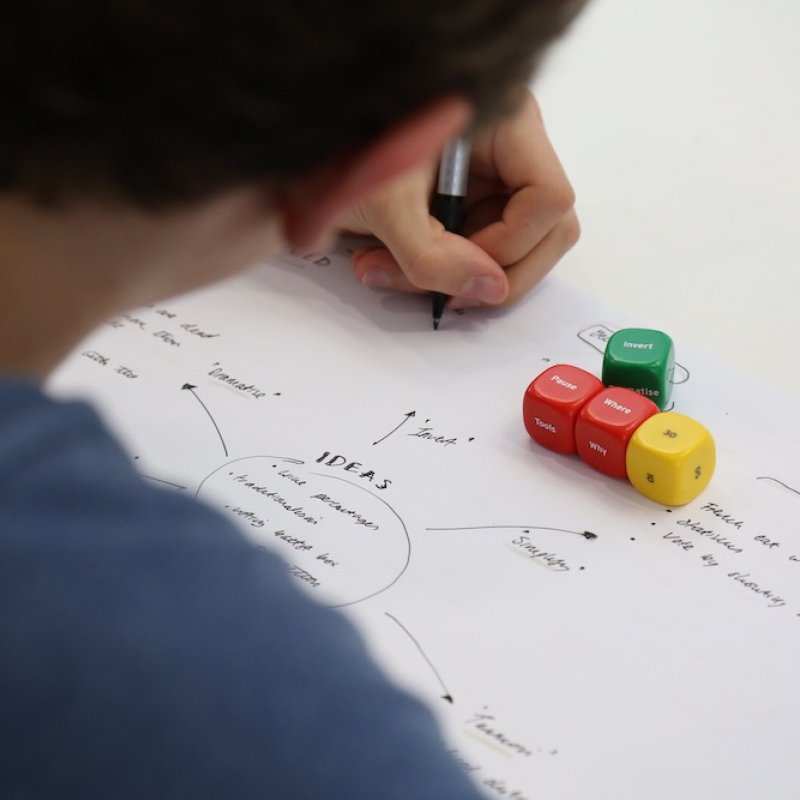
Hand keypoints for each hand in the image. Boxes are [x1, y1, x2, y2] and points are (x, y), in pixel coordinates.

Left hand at [340, 90, 579, 308]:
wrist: (307, 140)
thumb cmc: (347, 146)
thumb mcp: (384, 203)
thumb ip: (433, 254)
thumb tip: (491, 291)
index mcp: (508, 123)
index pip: (549, 200)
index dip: (510, 246)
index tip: (458, 265)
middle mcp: (511, 149)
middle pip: (546, 230)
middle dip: (490, 273)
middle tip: (436, 292)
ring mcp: (493, 177)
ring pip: (512, 249)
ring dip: (455, 277)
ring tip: (385, 270)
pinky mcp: (469, 200)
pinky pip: (477, 249)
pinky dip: (437, 268)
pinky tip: (389, 260)